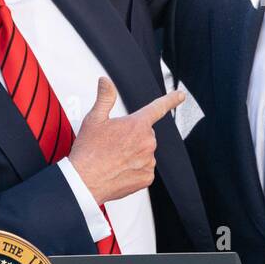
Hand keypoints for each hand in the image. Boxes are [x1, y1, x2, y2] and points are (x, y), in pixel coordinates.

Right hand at [68, 77, 185, 205]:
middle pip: (145, 134)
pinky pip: (144, 169)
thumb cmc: (88, 151)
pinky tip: (119, 170)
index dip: (171, 100)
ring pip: (145, 153)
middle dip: (133, 137)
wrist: (84, 181)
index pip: (157, 108)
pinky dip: (134, 169)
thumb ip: (105, 97)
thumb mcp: (94, 119)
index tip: (180, 95)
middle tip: (114, 144)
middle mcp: (147, 142)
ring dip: (133, 154)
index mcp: (136, 125)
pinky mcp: (147, 177)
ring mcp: (148, 161)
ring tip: (114, 158)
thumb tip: (106, 82)